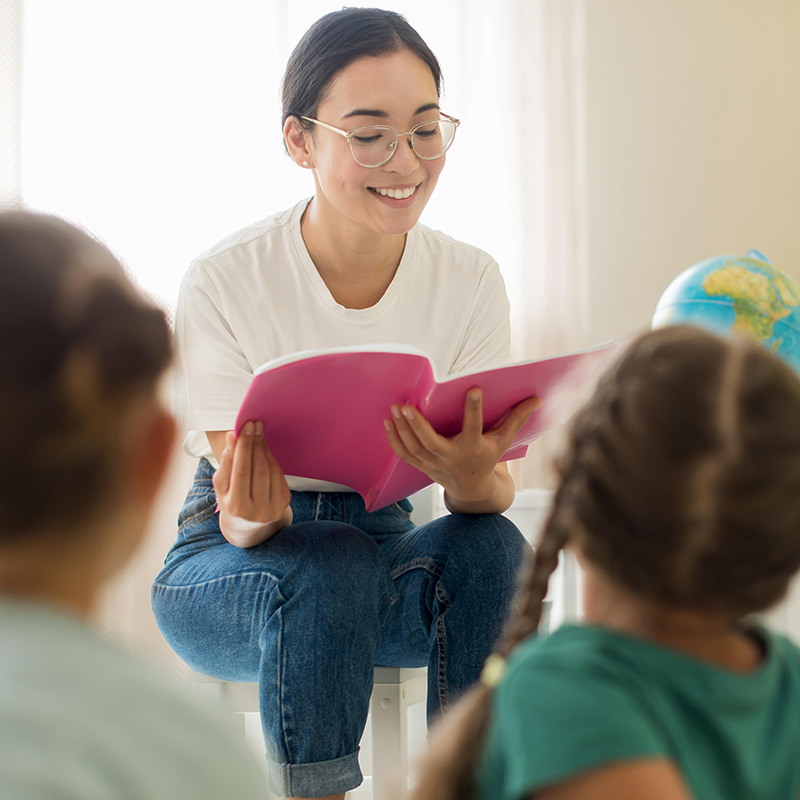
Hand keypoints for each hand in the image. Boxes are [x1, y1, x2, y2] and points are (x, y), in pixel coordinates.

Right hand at [212, 420, 291, 546]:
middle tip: (254, 424)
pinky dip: (271, 459)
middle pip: (257, 469)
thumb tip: (232, 436)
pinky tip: (265, 448)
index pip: (241, 470)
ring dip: (264, 448)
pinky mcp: (284, 502)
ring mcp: (273, 508)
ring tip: (258, 433)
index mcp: (236, 507)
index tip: (245, 427)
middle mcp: (257, 510)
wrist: (247, 526)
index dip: (244, 446)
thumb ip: (226, 462)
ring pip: (270, 470)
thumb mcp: (221, 486)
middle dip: (255, 443)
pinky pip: (278, 475)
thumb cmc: (229, 501)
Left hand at [384, 389, 541, 508]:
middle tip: (406, 405)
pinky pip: (404, 454)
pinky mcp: (421, 466)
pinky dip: (394, 439)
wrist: (470, 487)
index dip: (474, 409)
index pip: (474, 427)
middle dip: (417, 425)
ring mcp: (433, 464)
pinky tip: (388, 421)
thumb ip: (517, 418)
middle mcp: (451, 457)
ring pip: (414, 448)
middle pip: (431, 443)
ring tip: (395, 406)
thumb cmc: (487, 456)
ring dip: (402, 429)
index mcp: (473, 448)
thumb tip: (537, 398)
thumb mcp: (503, 440)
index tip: (473, 388)